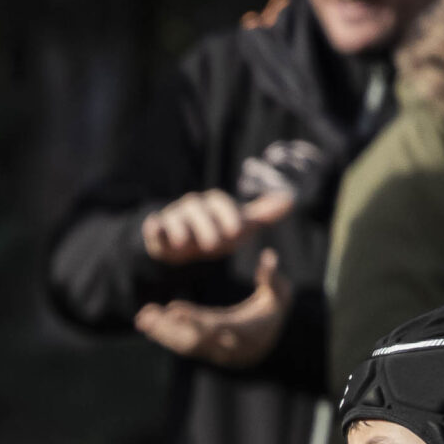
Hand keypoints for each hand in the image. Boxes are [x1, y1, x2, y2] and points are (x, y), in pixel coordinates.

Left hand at [133, 248, 293, 369]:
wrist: (268, 348)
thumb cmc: (273, 315)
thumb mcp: (279, 297)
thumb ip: (273, 278)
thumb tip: (269, 255)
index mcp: (242, 331)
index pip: (214, 326)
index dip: (193, 319)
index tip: (174, 307)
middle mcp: (224, 345)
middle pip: (192, 340)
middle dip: (168, 329)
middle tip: (147, 315)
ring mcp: (212, 351)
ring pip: (182, 345)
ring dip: (161, 332)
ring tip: (142, 317)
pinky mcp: (202, 352)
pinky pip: (180, 346)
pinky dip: (163, 336)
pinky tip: (147, 323)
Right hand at [139, 185, 294, 266]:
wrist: (183, 242)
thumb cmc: (214, 231)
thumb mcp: (239, 224)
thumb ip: (262, 214)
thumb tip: (290, 199)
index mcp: (213, 203)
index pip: (221, 204)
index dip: (229, 216)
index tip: (237, 232)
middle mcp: (193, 206)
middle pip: (198, 210)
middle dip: (206, 226)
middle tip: (214, 245)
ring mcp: (173, 217)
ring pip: (175, 218)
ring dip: (180, 230)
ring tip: (183, 244)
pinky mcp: (157, 229)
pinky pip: (153, 225)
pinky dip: (153, 227)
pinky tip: (154, 229)